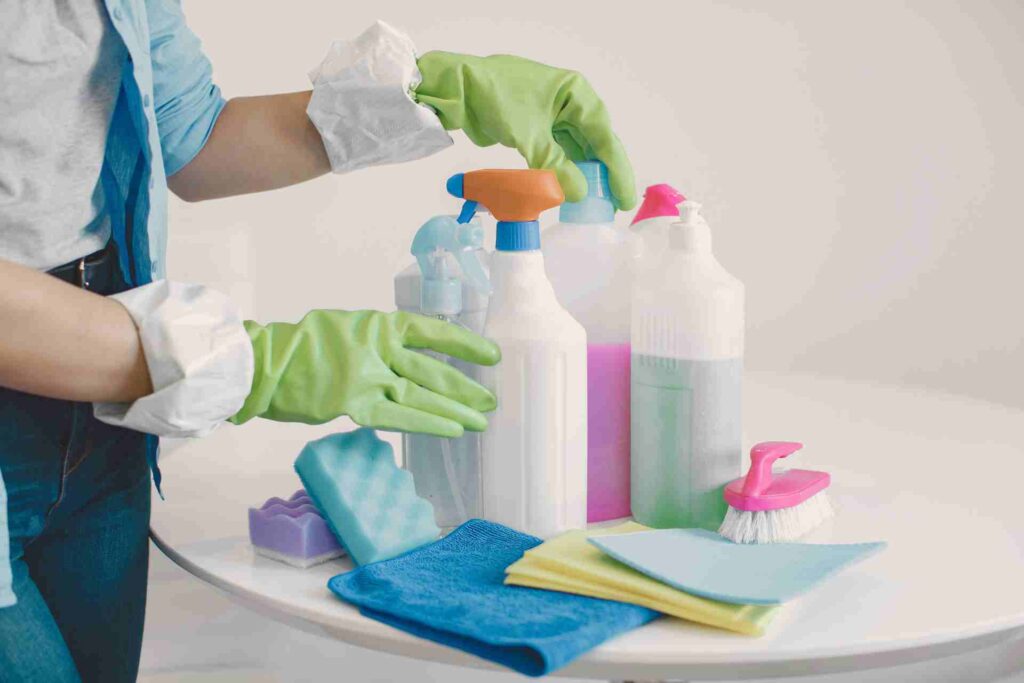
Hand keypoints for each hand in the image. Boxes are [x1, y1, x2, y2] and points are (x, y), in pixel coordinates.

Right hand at [230, 310, 500, 436]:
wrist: (264, 363)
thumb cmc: (303, 345)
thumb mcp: (347, 327)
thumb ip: (379, 341)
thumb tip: (410, 356)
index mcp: (378, 325)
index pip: (432, 331)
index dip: (464, 344)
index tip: (491, 355)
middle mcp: (378, 348)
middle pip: (432, 369)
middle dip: (465, 387)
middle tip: (491, 400)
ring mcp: (367, 377)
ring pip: (421, 394)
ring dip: (454, 409)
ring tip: (481, 421)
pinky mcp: (353, 405)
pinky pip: (398, 416)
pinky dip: (427, 423)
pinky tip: (452, 430)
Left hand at [415, 52, 636, 209]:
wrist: (458, 89)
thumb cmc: (496, 99)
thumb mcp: (530, 136)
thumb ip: (556, 166)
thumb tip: (579, 194)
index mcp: (576, 94)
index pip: (604, 137)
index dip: (616, 171)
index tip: (624, 199)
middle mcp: (570, 102)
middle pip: (595, 143)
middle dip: (604, 175)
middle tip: (613, 206)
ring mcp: (554, 114)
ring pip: (577, 149)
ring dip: (584, 174)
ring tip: (595, 204)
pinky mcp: (538, 126)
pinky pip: (559, 151)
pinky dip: (565, 169)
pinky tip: (571, 189)